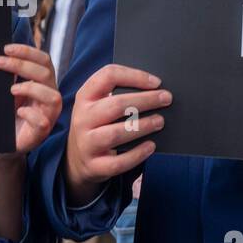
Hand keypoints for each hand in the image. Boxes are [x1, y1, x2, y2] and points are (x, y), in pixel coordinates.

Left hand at [0, 43, 60, 154]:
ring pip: (53, 96)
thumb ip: (9, 75)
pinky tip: (18, 112)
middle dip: (22, 65)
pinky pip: (43, 121)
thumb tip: (0, 55)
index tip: (6, 49)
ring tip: (11, 90)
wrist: (2, 142)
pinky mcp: (41, 132)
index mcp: (43, 82)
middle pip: (46, 73)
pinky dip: (30, 114)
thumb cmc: (7, 113)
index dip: (27, 52)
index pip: (44, 60)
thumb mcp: (8, 91)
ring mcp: (48, 114)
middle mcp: (49, 95)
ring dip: (31, 88)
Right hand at [65, 64, 169, 204]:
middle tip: (166, 99)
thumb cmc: (95, 125)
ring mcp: (86, 143)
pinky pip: (118, 162)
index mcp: (85, 97)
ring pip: (116, 134)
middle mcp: (83, 118)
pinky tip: (151, 146)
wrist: (76, 159)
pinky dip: (137, 154)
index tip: (156, 82)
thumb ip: (116, 96)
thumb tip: (154, 92)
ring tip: (160, 121)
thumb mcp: (97, 105)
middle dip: (145, 100)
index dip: (134, 76)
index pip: (108, 76)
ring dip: (142, 126)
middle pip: (115, 105)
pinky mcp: (94, 165)